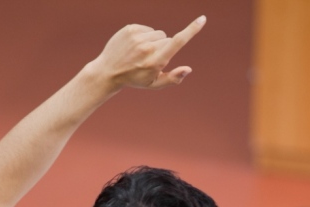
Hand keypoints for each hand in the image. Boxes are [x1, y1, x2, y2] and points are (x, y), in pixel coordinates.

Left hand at [89, 16, 205, 91]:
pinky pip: (147, 28)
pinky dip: (144, 36)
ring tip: (140, 53)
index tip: (202, 20)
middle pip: (168, 39)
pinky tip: (133, 47)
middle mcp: (147, 48)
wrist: (107, 72)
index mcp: (154, 62)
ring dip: (153, 41)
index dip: (191, 31)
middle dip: (163, 47)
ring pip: (158, 33)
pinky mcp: (130, 29)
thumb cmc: (134, 79)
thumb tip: (188, 69)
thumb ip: (172, 78)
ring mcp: (137, 37)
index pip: (176, 42)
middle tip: (148, 60)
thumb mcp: (153, 84)